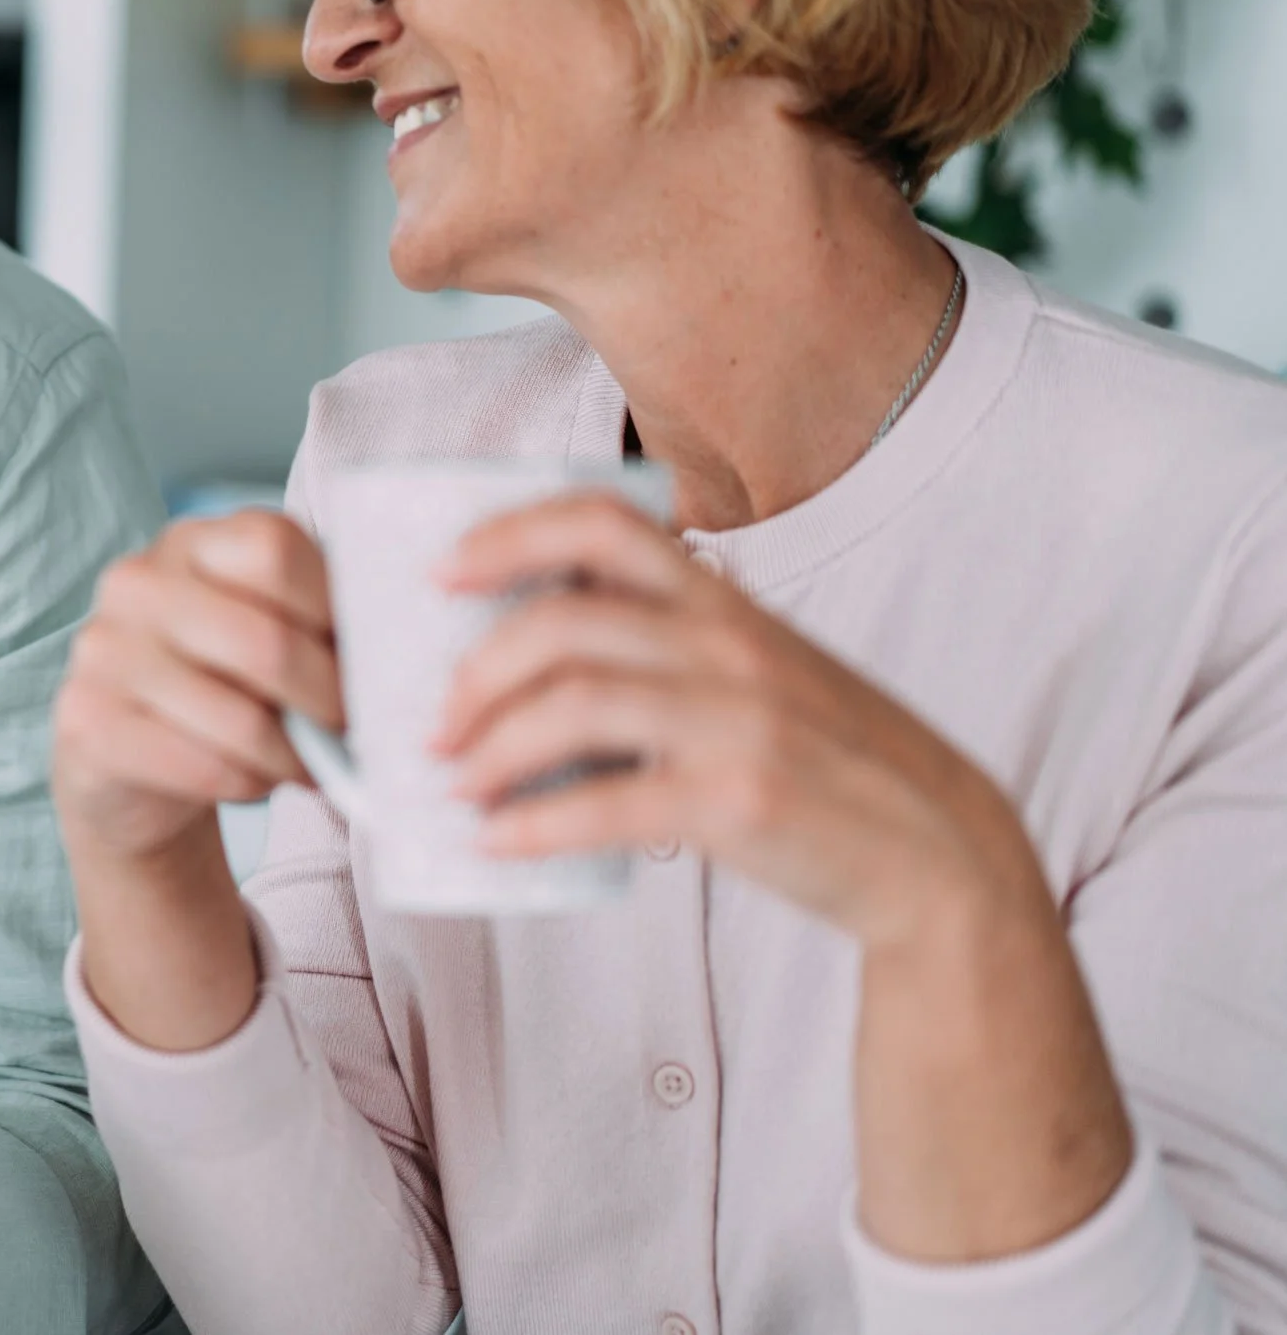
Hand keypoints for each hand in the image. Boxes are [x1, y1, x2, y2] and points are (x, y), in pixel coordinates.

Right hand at [52, 510, 343, 863]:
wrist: (129, 762)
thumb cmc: (223, 687)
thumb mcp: (266, 631)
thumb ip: (319, 623)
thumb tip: (392, 655)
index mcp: (192, 541)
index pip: (276, 551)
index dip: (334, 611)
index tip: (363, 657)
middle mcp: (136, 582)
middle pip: (266, 641)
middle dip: (328, 702)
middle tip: (352, 732)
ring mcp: (103, 649)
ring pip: (239, 719)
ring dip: (293, 759)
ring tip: (309, 768)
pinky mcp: (86, 719)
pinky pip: (200, 766)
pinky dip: (247, 785)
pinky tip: (252, 781)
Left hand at [436, 493, 1052, 950]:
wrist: (940, 853)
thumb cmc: (828, 762)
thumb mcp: (758, 673)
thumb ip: (670, 647)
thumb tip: (532, 655)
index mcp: (725, 604)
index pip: (606, 522)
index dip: (509, 534)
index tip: (441, 570)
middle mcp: (728, 646)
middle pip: (564, 621)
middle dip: (476, 671)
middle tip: (435, 723)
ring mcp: (737, 721)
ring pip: (572, 704)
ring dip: (490, 746)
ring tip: (454, 783)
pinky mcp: (740, 802)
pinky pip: (607, 804)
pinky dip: (534, 825)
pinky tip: (494, 843)